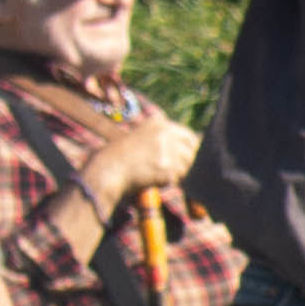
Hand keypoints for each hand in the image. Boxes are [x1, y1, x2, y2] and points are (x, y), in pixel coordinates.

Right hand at [83, 115, 197, 208]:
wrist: (107, 169)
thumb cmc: (121, 157)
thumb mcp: (142, 136)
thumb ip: (166, 138)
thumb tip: (197, 145)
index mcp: (160, 123)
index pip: (190, 137)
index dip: (191, 150)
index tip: (186, 159)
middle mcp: (165, 133)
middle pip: (192, 151)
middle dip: (187, 163)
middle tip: (171, 170)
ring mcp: (167, 150)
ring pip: (187, 166)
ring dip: (178, 173)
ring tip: (157, 173)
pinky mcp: (167, 167)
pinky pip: (179, 178)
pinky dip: (170, 182)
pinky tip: (154, 179)